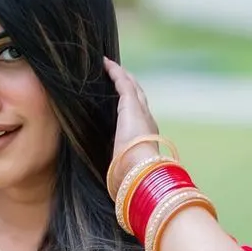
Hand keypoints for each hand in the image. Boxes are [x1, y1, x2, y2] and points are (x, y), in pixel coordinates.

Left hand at [103, 56, 162, 196]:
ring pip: (132, 86)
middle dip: (128, 85)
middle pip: (138, 96)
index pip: (138, 115)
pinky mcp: (131, 104)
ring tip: (109, 67)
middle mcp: (146, 120)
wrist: (139, 171)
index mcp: (145, 136)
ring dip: (122, 75)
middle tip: (116, 75)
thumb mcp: (122, 170)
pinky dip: (114, 72)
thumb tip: (110, 186)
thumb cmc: (131, 177)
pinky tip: (105, 64)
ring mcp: (140, 111)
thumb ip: (119, 168)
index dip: (130, 105)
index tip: (120, 99)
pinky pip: (122, 82)